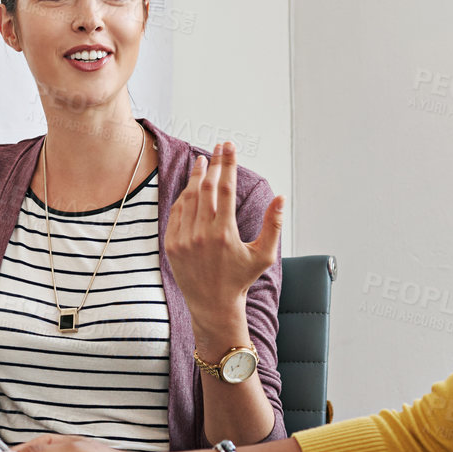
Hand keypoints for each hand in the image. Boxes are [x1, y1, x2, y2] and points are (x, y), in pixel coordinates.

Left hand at [165, 142, 282, 332]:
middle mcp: (202, 234)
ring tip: (203, 161)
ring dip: (196, 177)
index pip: (226, 188)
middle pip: (206, 188)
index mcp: (225, 234)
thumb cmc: (241, 278)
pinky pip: (176, 213)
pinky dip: (184, 198)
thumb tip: (280, 198)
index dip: (228, 164)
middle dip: (214, 163)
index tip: (229, 147)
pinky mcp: (171, 245)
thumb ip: (273, 225)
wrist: (213, 304)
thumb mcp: (263, 255)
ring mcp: (184, 239)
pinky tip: (191, 187)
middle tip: (218, 147)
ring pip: (189, 198)